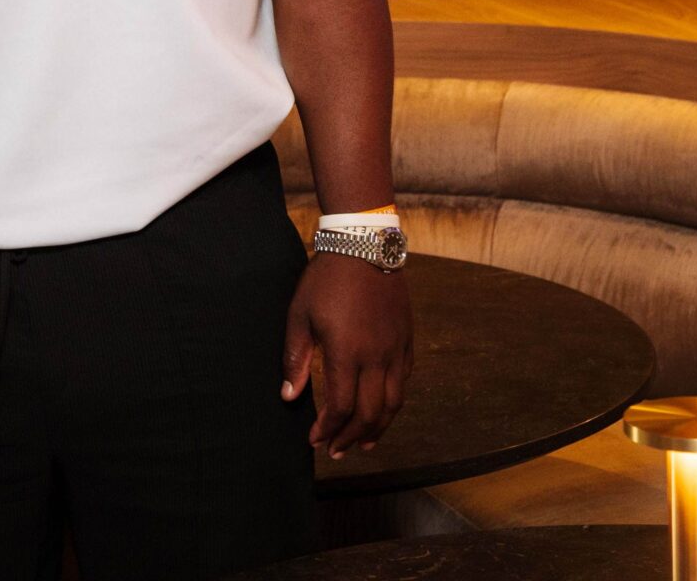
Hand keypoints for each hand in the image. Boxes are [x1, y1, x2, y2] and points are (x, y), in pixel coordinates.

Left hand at [283, 255, 410, 457]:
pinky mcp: (407, 339)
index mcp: (346, 353)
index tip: (315, 441)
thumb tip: (289, 396)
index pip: (340, 406)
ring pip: (394, 402)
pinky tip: (383, 408)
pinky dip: (394, 401)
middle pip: (369, 413)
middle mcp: (376, 357)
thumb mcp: (300, 315)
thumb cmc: (326, 279)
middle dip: (351, 437)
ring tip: (363, 443)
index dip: (328, 430)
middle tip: (336, 451)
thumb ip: (295, 358)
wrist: (364, 244)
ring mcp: (396, 349)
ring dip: (378, 428)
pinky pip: (405, 380)